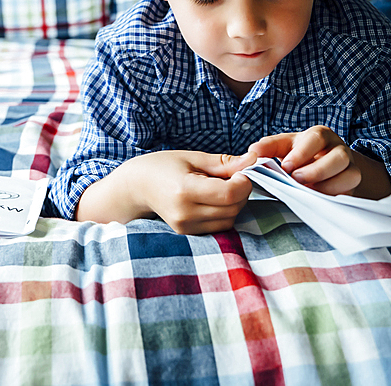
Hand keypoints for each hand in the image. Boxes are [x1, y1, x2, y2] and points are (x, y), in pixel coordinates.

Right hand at [75, 149, 255, 234]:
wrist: (136, 187)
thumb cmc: (163, 166)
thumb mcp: (192, 157)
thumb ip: (224, 163)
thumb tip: (254, 160)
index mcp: (184, 190)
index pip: (230, 193)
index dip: (244, 182)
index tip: (241, 171)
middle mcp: (185, 213)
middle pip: (233, 208)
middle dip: (242, 192)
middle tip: (233, 177)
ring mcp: (185, 227)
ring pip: (230, 220)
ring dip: (234, 204)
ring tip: (221, 188)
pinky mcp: (188, 234)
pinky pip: (220, 226)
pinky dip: (224, 213)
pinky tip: (213, 200)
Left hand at [248, 125, 390, 198]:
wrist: (319, 166)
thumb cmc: (298, 154)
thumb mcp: (282, 147)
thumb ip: (268, 147)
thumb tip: (253, 151)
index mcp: (320, 135)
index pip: (317, 138)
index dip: (302, 153)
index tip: (285, 166)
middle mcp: (339, 149)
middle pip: (339, 157)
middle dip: (317, 171)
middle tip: (296, 180)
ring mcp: (349, 168)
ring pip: (351, 175)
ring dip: (329, 186)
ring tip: (308, 192)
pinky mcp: (352, 187)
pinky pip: (351, 193)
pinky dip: (335, 197)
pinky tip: (318, 200)